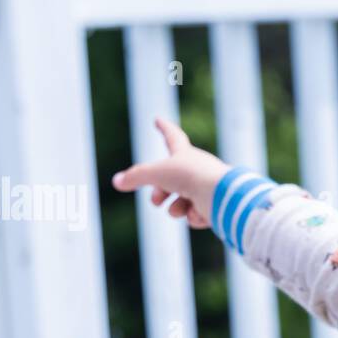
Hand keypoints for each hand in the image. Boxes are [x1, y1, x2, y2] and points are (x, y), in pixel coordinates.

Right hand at [110, 117, 228, 229]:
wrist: (220, 195)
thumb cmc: (189, 177)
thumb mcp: (156, 174)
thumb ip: (135, 177)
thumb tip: (116, 182)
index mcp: (185, 154)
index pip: (172, 136)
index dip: (164, 128)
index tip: (158, 119)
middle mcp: (197, 169)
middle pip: (170, 181)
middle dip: (159, 193)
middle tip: (157, 201)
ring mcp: (207, 187)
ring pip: (182, 202)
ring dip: (176, 209)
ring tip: (180, 208)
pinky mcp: (216, 206)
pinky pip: (196, 216)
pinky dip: (194, 217)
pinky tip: (201, 214)